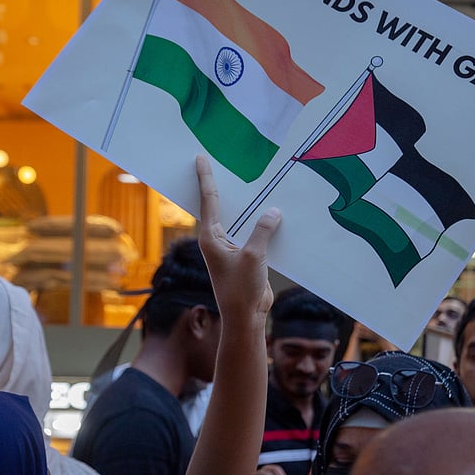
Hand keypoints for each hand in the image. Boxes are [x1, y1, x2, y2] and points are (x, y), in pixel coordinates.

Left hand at [195, 155, 280, 318]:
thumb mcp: (253, 256)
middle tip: (225, 160)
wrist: (246, 316)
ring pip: (240, 219)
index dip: (205, 177)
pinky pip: (254, 232)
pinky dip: (262, 223)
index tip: (199, 158)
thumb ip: (262, 230)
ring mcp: (231, 247)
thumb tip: (273, 212)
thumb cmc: (241, 289)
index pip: (208, 200)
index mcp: (210, 237)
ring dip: (248, 205)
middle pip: (221, 206)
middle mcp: (217, 239)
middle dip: (224, 186)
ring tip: (254, 181)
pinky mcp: (245, 255)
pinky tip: (275, 213)